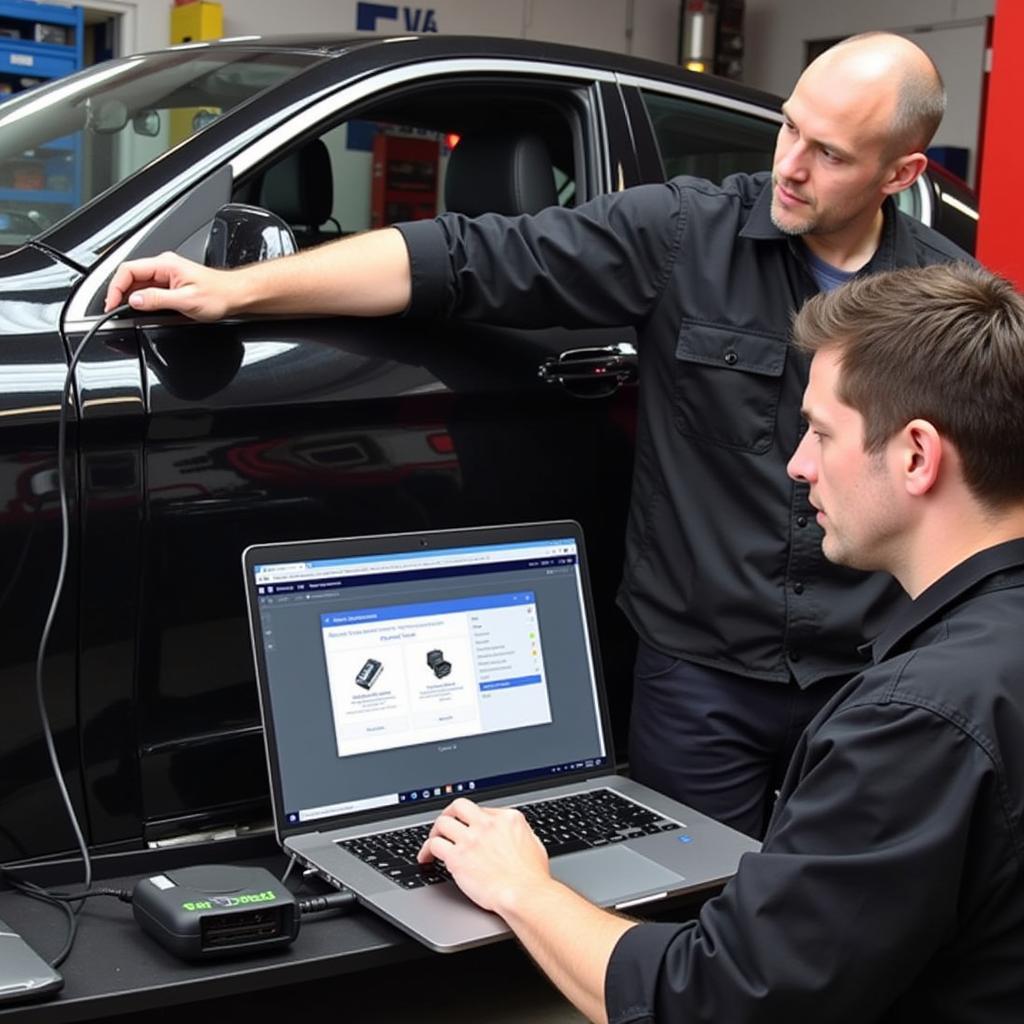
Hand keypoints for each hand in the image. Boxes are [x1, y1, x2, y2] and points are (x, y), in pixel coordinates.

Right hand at [104, 251, 238, 320]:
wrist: (235, 295)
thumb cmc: (219, 294)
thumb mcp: (186, 300)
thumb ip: (158, 299)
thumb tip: (135, 300)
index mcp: (165, 264)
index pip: (128, 270)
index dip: (115, 287)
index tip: (111, 304)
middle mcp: (164, 266)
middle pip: (130, 276)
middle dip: (119, 293)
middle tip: (114, 310)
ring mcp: (167, 275)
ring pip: (138, 283)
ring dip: (129, 297)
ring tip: (124, 311)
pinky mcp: (171, 284)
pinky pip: (149, 289)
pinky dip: (141, 299)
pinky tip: (141, 309)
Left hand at [418, 798, 551, 914]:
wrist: (524, 894)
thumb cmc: (532, 877)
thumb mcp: (533, 844)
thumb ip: (519, 834)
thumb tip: (512, 837)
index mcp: (507, 818)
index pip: (482, 810)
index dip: (472, 820)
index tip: (467, 827)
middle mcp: (487, 824)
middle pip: (459, 806)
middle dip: (449, 814)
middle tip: (445, 824)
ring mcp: (471, 839)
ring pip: (442, 823)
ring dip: (435, 831)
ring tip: (433, 841)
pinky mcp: (457, 857)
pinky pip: (434, 846)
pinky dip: (426, 851)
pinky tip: (425, 858)